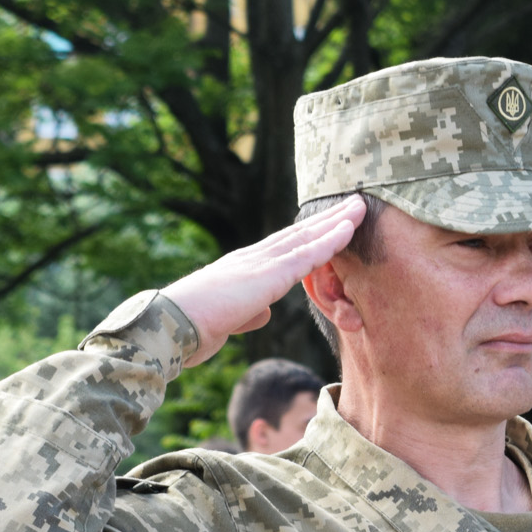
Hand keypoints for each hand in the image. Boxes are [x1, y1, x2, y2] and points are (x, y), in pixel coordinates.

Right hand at [162, 196, 362, 363]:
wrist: (171, 326)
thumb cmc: (191, 328)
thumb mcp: (228, 319)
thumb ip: (249, 312)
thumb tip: (264, 312)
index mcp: (242, 269)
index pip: (283, 247)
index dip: (308, 233)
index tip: (329, 221)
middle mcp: (252, 258)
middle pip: (298, 233)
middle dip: (327, 219)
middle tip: (353, 203)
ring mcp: (260, 263)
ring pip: (306, 237)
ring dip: (335, 221)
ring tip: (360, 206)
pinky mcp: (268, 275)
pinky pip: (307, 254)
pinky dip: (330, 240)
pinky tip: (349, 228)